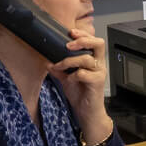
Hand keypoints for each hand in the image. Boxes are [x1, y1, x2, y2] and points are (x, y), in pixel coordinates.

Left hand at [50, 30, 112, 144]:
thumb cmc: (80, 94)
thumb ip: (59, 69)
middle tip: (68, 44)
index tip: (70, 32)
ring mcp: (100, 73)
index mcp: (94, 60)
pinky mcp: (97, 83)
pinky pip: (83, 73)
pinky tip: (68, 80)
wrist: (87, 112)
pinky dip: (72, 75)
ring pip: (87, 58)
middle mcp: (99, 64)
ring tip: (59, 65)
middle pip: (98, 44)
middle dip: (82, 40)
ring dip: (69, 60)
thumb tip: (46, 60)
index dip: (83, 34)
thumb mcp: (67, 78)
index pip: (94, 41)